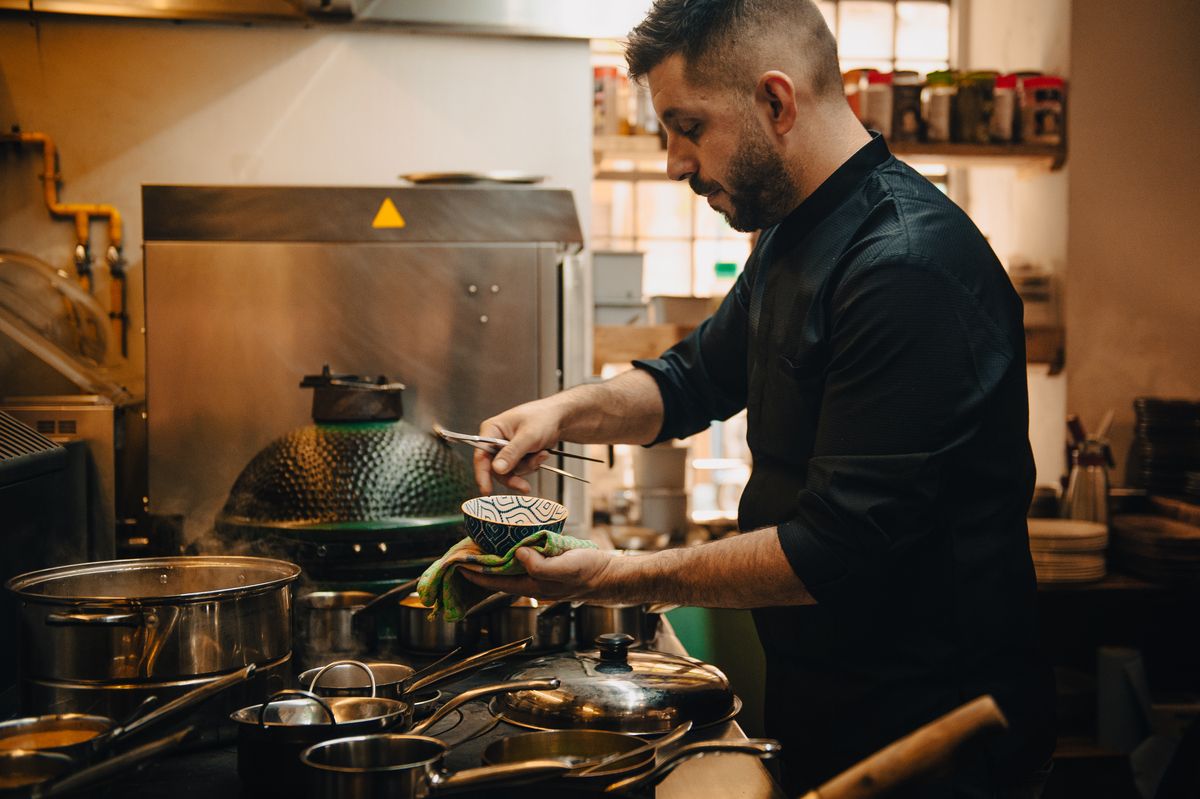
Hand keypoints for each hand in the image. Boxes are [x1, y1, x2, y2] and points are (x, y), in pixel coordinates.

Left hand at [460, 547, 615, 600]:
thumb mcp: (565, 567)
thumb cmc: (590, 573)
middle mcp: (533, 583)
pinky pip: (523, 563)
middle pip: (499, 578)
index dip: (476, 574)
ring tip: (480, 549)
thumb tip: (518, 554)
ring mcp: (540, 577)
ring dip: (493, 562)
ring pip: (510, 571)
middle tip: (464, 554)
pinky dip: (510, 556)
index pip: (496, 581)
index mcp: (533, 585)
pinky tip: (510, 546)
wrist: (609, 575)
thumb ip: (541, 565)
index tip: (459, 564)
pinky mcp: (548, 568)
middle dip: (480, 568)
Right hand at [473, 398, 565, 494]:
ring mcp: (506, 448)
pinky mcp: (517, 455)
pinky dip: (532, 465)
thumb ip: (512, 453)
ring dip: (528, 466)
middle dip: (514, 474)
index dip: (482, 474)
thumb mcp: (528, 436)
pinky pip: (520, 469)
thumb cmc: (543, 417)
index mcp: (492, 429)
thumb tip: (497, 469)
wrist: (560, 418)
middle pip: (496, 468)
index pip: (481, 455)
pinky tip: (541, 454)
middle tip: (524, 485)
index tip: (487, 490)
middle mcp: (496, 440)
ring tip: (541, 454)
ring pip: (510, 471)